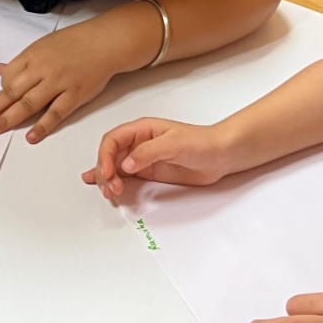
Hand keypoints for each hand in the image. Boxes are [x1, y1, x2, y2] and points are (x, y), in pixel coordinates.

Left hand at [0, 21, 116, 143]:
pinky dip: (43, 126)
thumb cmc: (74, 43)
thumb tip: (1, 70)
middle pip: (12, 92)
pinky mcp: (75, 95)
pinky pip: (56, 113)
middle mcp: (42, 69)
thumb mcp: (43, 45)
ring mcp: (58, 82)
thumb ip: (22, 62)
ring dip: (8, 119)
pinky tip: (31, 137)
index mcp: (32, 55)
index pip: (7, 77)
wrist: (105, 42)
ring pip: (29, 104)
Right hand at [82, 118, 228, 198]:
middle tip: (112, 188)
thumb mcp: (174, 144)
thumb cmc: (202, 142)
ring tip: (109, 192)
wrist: (221, 156)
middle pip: (110, 154)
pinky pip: (125, 176)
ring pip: (114, 167)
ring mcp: (142, 158)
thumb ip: (148, 153)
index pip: (113, 140)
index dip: (106, 156)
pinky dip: (112, 180)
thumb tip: (126, 164)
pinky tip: (102, 184)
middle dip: (106, 171)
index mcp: (141, 129)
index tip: (109, 173)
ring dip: (107, 179)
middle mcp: (138, 143)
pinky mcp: (148, 172)